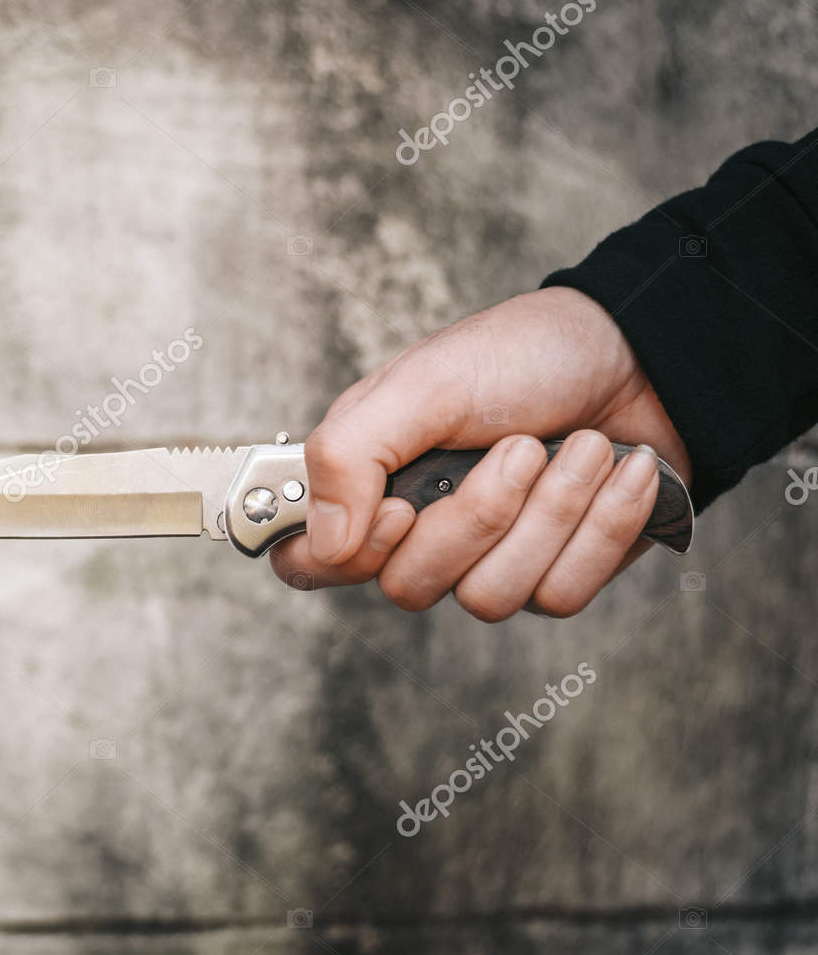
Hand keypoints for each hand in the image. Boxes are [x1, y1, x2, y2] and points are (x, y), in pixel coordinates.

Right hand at [271, 287, 690, 620]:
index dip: (348, 556)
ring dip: (553, 513)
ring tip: (583, 445)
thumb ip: (350, 454)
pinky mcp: (556, 574)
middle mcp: (421, 531)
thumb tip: (327, 542)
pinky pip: (561, 596)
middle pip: (411, 587)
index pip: (309, 562)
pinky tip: (621, 472)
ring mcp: (488, 559)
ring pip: (490, 599)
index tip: (399, 508)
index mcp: (368, 480)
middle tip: (518, 445)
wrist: (645, 355)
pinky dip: (602, 527)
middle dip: (480, 515)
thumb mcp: (424, 383)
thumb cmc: (525, 355)